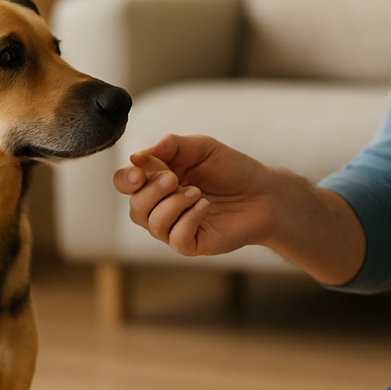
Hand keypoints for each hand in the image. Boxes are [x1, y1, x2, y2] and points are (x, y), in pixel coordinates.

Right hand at [113, 134, 276, 256]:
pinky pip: (176, 239)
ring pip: (153, 224)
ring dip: (172, 205)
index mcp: (159, 180)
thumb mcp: (201, 147)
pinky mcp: (193, 243)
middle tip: (175, 178)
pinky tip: (204, 206)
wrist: (265, 192)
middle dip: (151, 191)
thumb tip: (136, 156)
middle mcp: (163, 206)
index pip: (126, 183)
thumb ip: (169, 146)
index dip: (125, 180)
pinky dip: (187, 220)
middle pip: (135, 207)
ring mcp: (176, 227)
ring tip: (197, 192)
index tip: (139, 173)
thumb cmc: (233, 169)